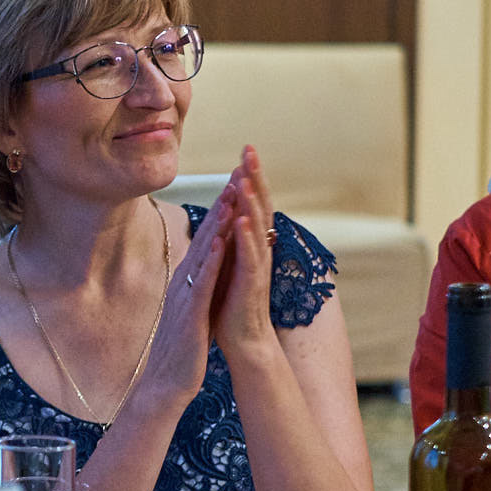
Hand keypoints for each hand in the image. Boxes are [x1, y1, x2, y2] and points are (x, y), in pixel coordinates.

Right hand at [128, 190, 232, 415]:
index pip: (208, 239)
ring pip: (204, 253)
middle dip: (222, 205)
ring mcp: (186, 296)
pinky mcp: (190, 314)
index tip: (236, 182)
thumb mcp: (194, 309)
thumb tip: (211, 267)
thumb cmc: (183, 350)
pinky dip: (210, 260)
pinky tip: (219, 241)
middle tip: (236, 173)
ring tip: (230, 195)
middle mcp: (184, 282)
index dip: (222, 210)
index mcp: (189, 281)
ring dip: (217, 224)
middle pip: (205, 237)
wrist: (166, 384)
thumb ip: (201, 286)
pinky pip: (202, 282)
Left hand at [209, 146, 279, 362]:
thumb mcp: (230, 264)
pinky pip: (249, 258)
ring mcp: (256, 267)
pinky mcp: (250, 285)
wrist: (244, 342)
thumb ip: (233, 240)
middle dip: (255, 177)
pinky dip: (246, 237)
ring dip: (251, 202)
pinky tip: (240, 219)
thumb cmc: (234, 304)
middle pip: (260, 207)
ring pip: (257, 228)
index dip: (250, 176)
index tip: (245, 149)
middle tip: (250, 148)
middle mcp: (259, 250)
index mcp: (251, 244)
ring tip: (245, 177)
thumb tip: (230, 213)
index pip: (253, 203)